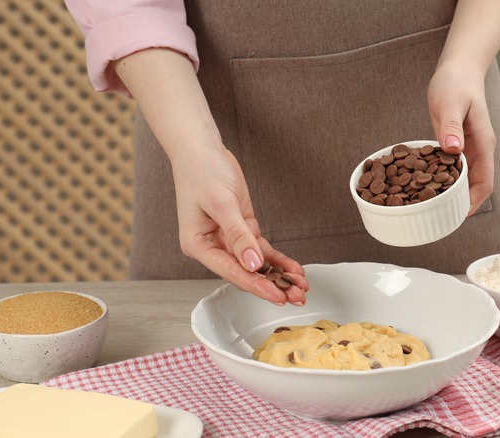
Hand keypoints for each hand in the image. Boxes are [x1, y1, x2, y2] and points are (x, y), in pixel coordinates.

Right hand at [169, 144, 308, 305]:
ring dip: (278, 276)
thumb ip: (238, 236)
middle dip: (272, 286)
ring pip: (257, 265)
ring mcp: (228, 240)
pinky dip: (278, 260)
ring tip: (301, 287)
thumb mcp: (222, 203)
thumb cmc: (202, 171)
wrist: (203, 150)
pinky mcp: (243, 230)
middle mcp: (213, 246)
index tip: (276, 296)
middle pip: (246, 273)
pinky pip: (262, 250)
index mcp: (198, 245)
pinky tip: (294, 269)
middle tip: (296, 296)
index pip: (231, 271)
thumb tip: (253, 264)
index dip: (256, 285)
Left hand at [427, 62, 495, 214]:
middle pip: (475, 186)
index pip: (485, 181)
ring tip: (433, 210)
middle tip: (441, 220)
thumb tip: (453, 150)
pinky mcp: (455, 145)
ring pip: (463, 180)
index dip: (474, 201)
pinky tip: (426, 188)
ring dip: (452, 194)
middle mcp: (478, 150)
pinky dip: (442, 180)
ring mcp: (467, 149)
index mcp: (483, 144)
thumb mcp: (451, 102)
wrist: (458, 69)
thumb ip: (452, 126)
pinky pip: (451, 169)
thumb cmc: (456, 82)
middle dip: (462, 204)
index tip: (459, 215)